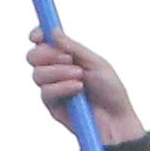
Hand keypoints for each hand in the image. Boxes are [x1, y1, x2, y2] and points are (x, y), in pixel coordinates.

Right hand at [28, 31, 140, 145]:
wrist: (116, 118)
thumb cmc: (110, 90)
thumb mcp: (95, 63)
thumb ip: (73, 47)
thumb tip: (53, 32)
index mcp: (67, 56)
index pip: (44, 42)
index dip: (38, 35)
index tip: (38, 35)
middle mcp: (56, 71)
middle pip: (33, 56)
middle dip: (47, 54)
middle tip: (68, 58)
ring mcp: (52, 88)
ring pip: (38, 74)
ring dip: (59, 72)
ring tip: (80, 76)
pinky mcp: (52, 105)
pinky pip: (46, 92)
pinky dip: (62, 87)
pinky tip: (78, 89)